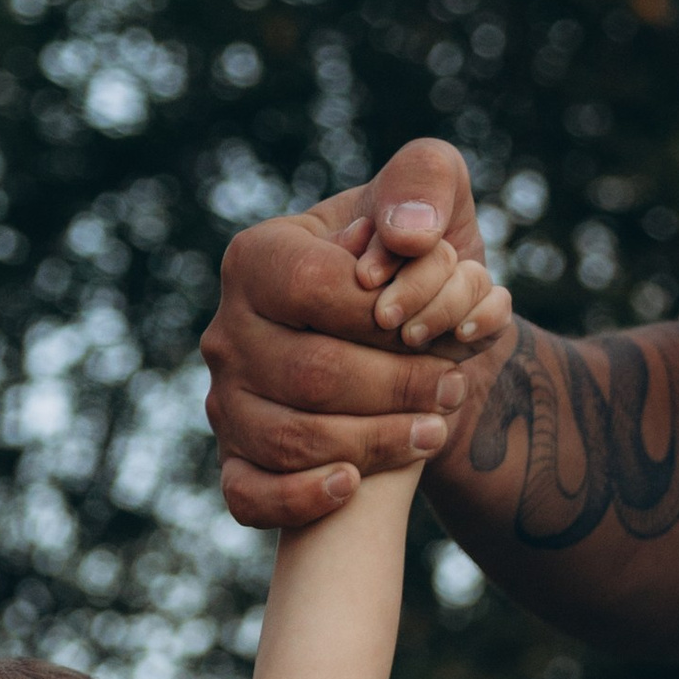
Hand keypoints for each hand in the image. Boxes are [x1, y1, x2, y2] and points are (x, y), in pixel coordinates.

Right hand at [201, 138, 512, 530]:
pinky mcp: (233, 462)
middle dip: (394, 386)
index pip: (314, 289)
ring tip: (433, 430)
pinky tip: (353, 485)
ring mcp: (225, 401)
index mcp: (257, 257)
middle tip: (453, 387)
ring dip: (374, 441)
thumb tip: (406, 236)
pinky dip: (301, 499)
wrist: (409, 342)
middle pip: (308, 372)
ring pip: (289, 439)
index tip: (444, 328)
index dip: (385, 315)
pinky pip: (249, 496)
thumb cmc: (416, 265)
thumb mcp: (432, 200)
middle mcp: (227, 331)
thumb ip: (424, 180)